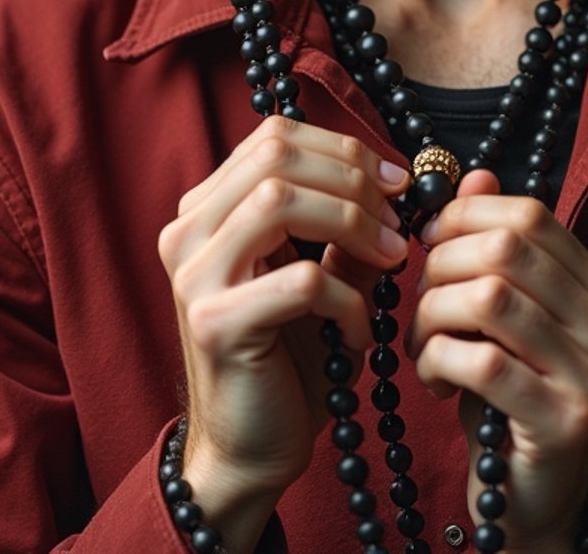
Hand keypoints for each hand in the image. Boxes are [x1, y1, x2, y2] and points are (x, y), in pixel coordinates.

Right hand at [157, 117, 409, 545]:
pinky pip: (300, 280)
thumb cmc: (290, 357)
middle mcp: (187, 232)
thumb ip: (348, 225)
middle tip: (399, 221)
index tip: (397, 181)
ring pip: (278, 199)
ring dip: (353, 221)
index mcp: (208, 210)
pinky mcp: (214, 323)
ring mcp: (193, 275)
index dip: (343, 147)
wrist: (252, 451)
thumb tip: (400, 180)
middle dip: (353, 178)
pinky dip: (348, 298)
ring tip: (393, 261)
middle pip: (276, 155)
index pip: (275, 136)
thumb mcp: (323, 274)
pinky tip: (364, 331)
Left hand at [406, 171, 587, 552]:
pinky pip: (481, 361)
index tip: (429, 241)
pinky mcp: (564, 423)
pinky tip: (434, 379)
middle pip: (507, 251)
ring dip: (433, 315)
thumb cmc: (510, 396)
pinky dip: (438, 359)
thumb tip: (472, 173)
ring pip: (488, 299)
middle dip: (441, 266)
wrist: (531, 500)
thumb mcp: (504, 314)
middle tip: (418, 300)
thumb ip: (495, 245)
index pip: (531, 216)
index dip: (467, 217)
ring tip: (422, 343)